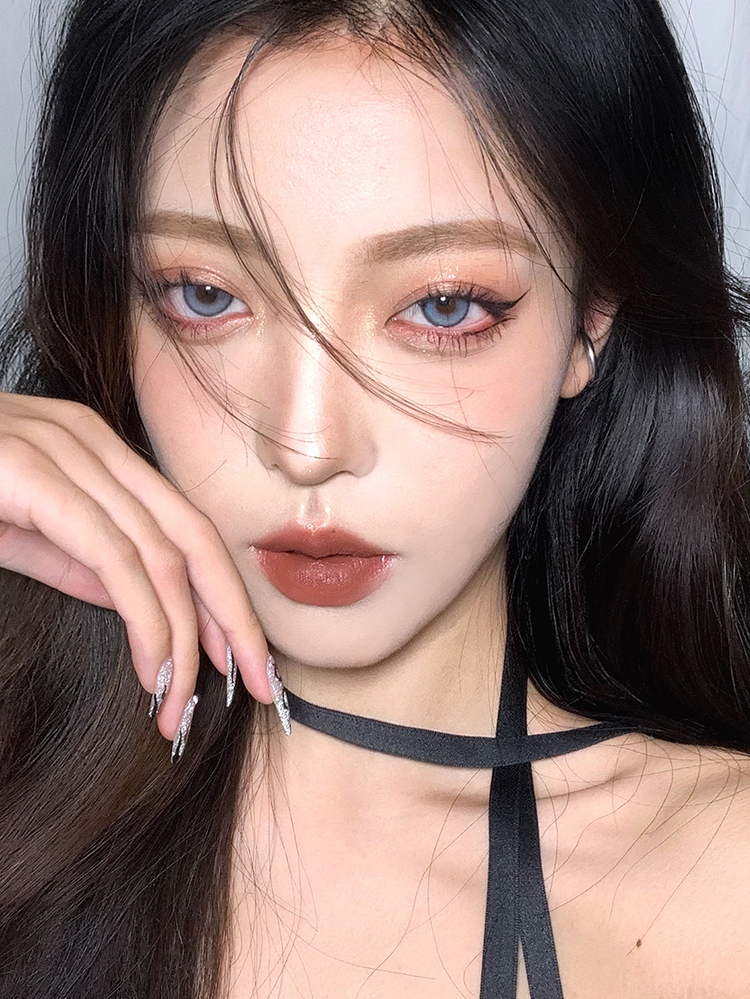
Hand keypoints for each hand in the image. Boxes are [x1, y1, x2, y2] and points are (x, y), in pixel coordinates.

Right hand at [0, 391, 272, 739]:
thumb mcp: (20, 534)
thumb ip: (79, 560)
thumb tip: (139, 604)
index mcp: (95, 451)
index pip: (185, 529)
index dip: (225, 597)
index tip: (246, 660)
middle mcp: (92, 442)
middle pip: (194, 538)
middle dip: (236, 619)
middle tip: (260, 687)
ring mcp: (66, 451)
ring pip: (162, 553)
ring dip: (187, 638)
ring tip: (186, 703)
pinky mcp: (37, 476)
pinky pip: (115, 558)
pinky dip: (147, 620)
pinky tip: (157, 670)